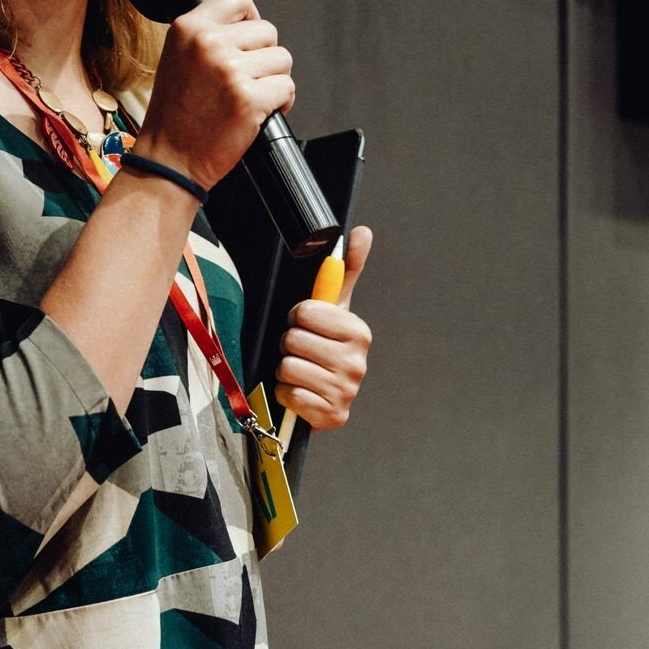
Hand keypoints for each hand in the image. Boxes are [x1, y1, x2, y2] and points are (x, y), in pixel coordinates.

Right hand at [137, 0, 295, 190]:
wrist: (169, 159)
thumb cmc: (175, 114)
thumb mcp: (178, 56)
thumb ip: (209, 34)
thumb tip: (250, 24)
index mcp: (188, 27)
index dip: (251, 20)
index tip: (248, 40)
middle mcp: (208, 43)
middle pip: (268, 31)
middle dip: (263, 57)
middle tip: (243, 80)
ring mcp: (229, 70)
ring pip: (282, 59)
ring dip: (273, 80)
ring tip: (249, 96)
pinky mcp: (249, 98)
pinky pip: (287, 87)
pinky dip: (281, 103)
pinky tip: (258, 113)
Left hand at [276, 226, 372, 430]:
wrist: (322, 396)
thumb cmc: (323, 348)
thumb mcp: (334, 309)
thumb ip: (345, 269)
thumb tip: (362, 232)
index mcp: (358, 333)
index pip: (306, 312)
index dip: (298, 317)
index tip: (306, 324)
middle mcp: (357, 363)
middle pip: (294, 340)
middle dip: (290, 345)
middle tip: (302, 351)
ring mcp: (346, 392)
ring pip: (289, 368)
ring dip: (286, 371)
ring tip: (300, 371)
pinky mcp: (332, 417)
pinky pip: (290, 396)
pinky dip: (287, 395)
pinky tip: (300, 394)